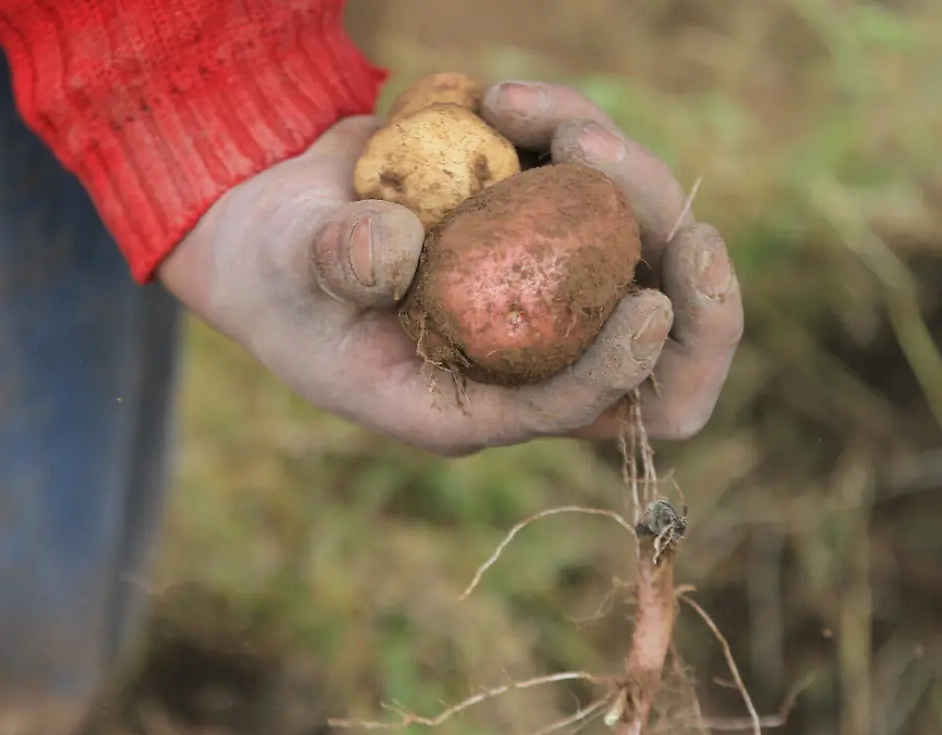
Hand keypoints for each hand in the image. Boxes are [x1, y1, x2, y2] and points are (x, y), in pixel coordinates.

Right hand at [158, 83, 742, 454]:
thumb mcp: (285, 266)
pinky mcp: (537, 228)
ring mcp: (535, 290)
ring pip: (637, 258)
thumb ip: (336, 261)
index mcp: (458, 398)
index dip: (617, 371)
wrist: (270, 220)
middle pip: (648, 357)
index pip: (563, 409)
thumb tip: (404, 250)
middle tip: (684, 224)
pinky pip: (596, 192)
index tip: (648, 308)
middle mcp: (513, 354)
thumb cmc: (271, 265)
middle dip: (689, 295)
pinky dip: (571, 133)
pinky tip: (503, 100)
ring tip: (537, 112)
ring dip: (625, 180)